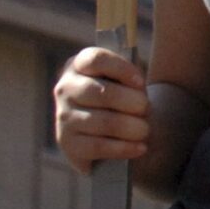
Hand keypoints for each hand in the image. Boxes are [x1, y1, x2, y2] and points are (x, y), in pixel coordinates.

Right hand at [53, 46, 149, 172]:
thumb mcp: (127, 80)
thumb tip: (136, 86)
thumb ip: (130, 78)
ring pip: (104, 122)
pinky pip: (99, 146)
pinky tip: (140, 148)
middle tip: (146, 109)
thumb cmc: (123, 97)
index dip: (122, 70)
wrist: (111, 130)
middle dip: (134, 103)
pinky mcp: (67, 143)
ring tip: (145, 130)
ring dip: (133, 128)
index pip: (96, 59)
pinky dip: (124, 148)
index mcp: (78, 65)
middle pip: (102, 93)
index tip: (141, 82)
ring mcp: (63, 117)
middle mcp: (65, 88)